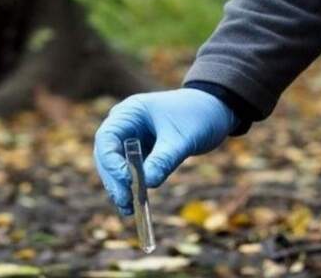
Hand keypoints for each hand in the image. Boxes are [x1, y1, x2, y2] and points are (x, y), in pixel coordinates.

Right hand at [94, 88, 238, 214]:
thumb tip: (146, 184)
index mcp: (129, 113)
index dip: (111, 161)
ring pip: (114, 167)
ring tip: (129, 209)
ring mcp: (130, 140)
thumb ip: (164, 159)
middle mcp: (124, 126)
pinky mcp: (139, 154)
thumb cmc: (197, 116)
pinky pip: (128, 173)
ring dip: (119, 187)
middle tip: (125, 201)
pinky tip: (134, 206)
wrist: (214, 111)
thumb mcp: (182, 138)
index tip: (126, 180)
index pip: (106, 138)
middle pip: (106, 155)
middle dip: (114, 179)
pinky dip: (130, 188)